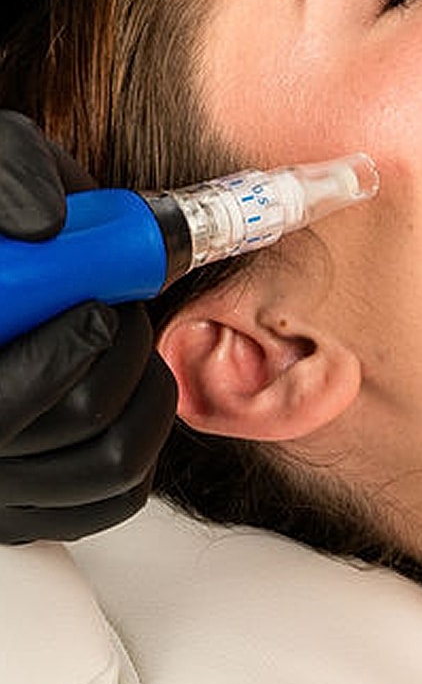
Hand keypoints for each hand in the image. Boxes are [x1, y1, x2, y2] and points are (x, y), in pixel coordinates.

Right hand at [0, 112, 176, 541]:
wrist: (16, 277)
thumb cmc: (1, 236)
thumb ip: (11, 175)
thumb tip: (45, 222)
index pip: (6, 408)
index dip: (69, 353)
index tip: (100, 310)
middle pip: (81, 426)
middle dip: (122, 355)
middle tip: (115, 308)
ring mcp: (1, 490)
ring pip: (114, 463)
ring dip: (145, 392)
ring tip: (117, 342)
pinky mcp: (34, 509)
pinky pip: (119, 494)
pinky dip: (142, 438)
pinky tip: (124, 388)